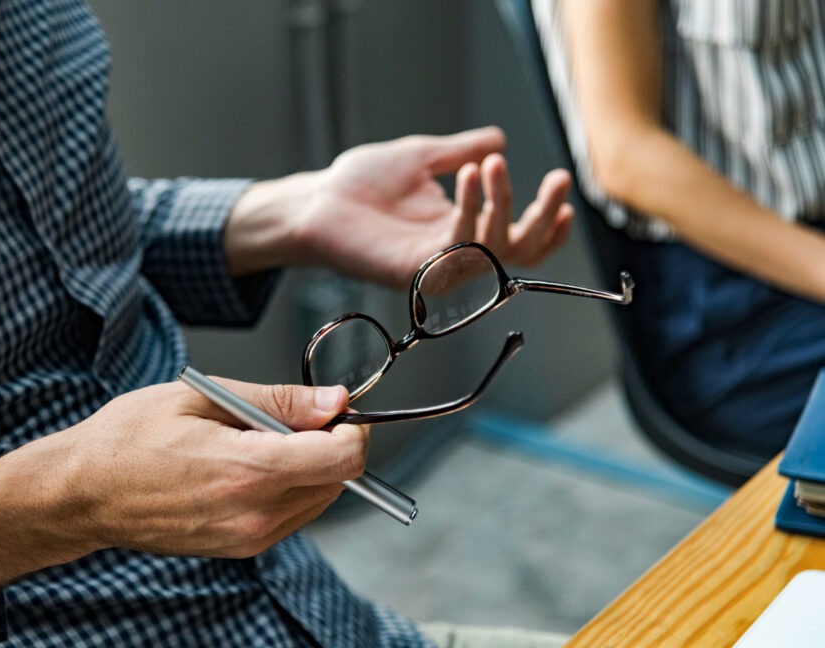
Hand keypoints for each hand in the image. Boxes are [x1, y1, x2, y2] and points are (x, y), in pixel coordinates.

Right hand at [61, 379, 366, 557]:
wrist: (83, 492)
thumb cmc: (130, 437)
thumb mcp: (203, 397)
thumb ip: (278, 402)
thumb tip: (334, 400)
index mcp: (249, 470)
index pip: (343, 460)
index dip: (351, 430)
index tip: (334, 410)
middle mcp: (255, 514)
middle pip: (337, 482)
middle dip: (329, 445)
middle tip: (288, 417)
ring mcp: (247, 539)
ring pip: (316, 500)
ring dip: (308, 468)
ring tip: (255, 441)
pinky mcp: (238, 550)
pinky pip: (289, 516)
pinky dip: (286, 488)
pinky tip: (244, 466)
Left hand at [224, 127, 573, 288]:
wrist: (318, 199)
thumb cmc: (361, 183)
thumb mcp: (423, 157)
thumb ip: (462, 152)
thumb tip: (498, 139)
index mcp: (460, 230)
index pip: (517, 239)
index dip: (548, 224)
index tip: (565, 193)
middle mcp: (453, 254)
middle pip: (518, 250)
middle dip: (544, 217)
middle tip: (558, 180)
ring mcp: (435, 267)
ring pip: (492, 248)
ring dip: (502, 202)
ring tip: (492, 163)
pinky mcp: (414, 272)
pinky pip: (458, 245)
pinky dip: (471, 208)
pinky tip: (472, 172)